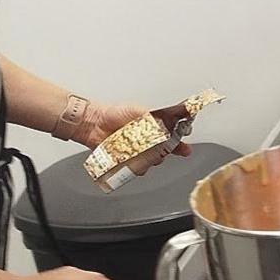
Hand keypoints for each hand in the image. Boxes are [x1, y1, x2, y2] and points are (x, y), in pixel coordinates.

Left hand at [75, 103, 192, 161]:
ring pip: (153, 161)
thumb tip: (163, 123)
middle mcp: (147, 140)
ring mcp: (138, 151)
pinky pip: (139, 169)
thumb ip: (151, 116)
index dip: (180, 139)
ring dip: (152, 159)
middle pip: (165, 150)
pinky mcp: (128, 161)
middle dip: (168, 151)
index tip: (185, 142)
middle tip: (165, 147)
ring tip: (144, 151)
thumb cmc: (113, 114)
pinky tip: (133, 160)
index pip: (172, 134)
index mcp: (153, 127)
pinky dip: (138, 167)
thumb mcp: (136, 110)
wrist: (94, 124)